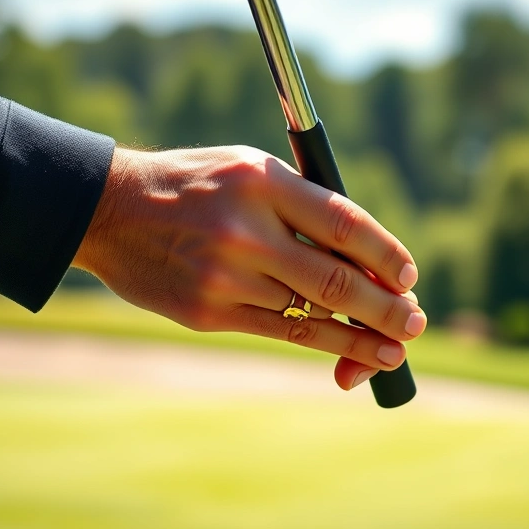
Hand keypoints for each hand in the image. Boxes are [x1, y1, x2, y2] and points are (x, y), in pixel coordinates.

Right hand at [72, 146, 425, 390]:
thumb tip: (369, 258)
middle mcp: (247, 229)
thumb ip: (303, 205)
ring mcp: (225, 276)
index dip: (385, 253)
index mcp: (263, 182)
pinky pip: (282, 332)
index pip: (343, 223)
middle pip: (336, 279)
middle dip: (387, 308)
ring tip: (395, 351)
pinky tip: (354, 357)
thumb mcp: (249, 171)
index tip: (409, 276)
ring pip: (313, 314)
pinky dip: (325, 346)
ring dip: (362, 336)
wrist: (111, 211)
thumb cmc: (196, 187)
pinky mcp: (209, 312)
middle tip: (416, 323)